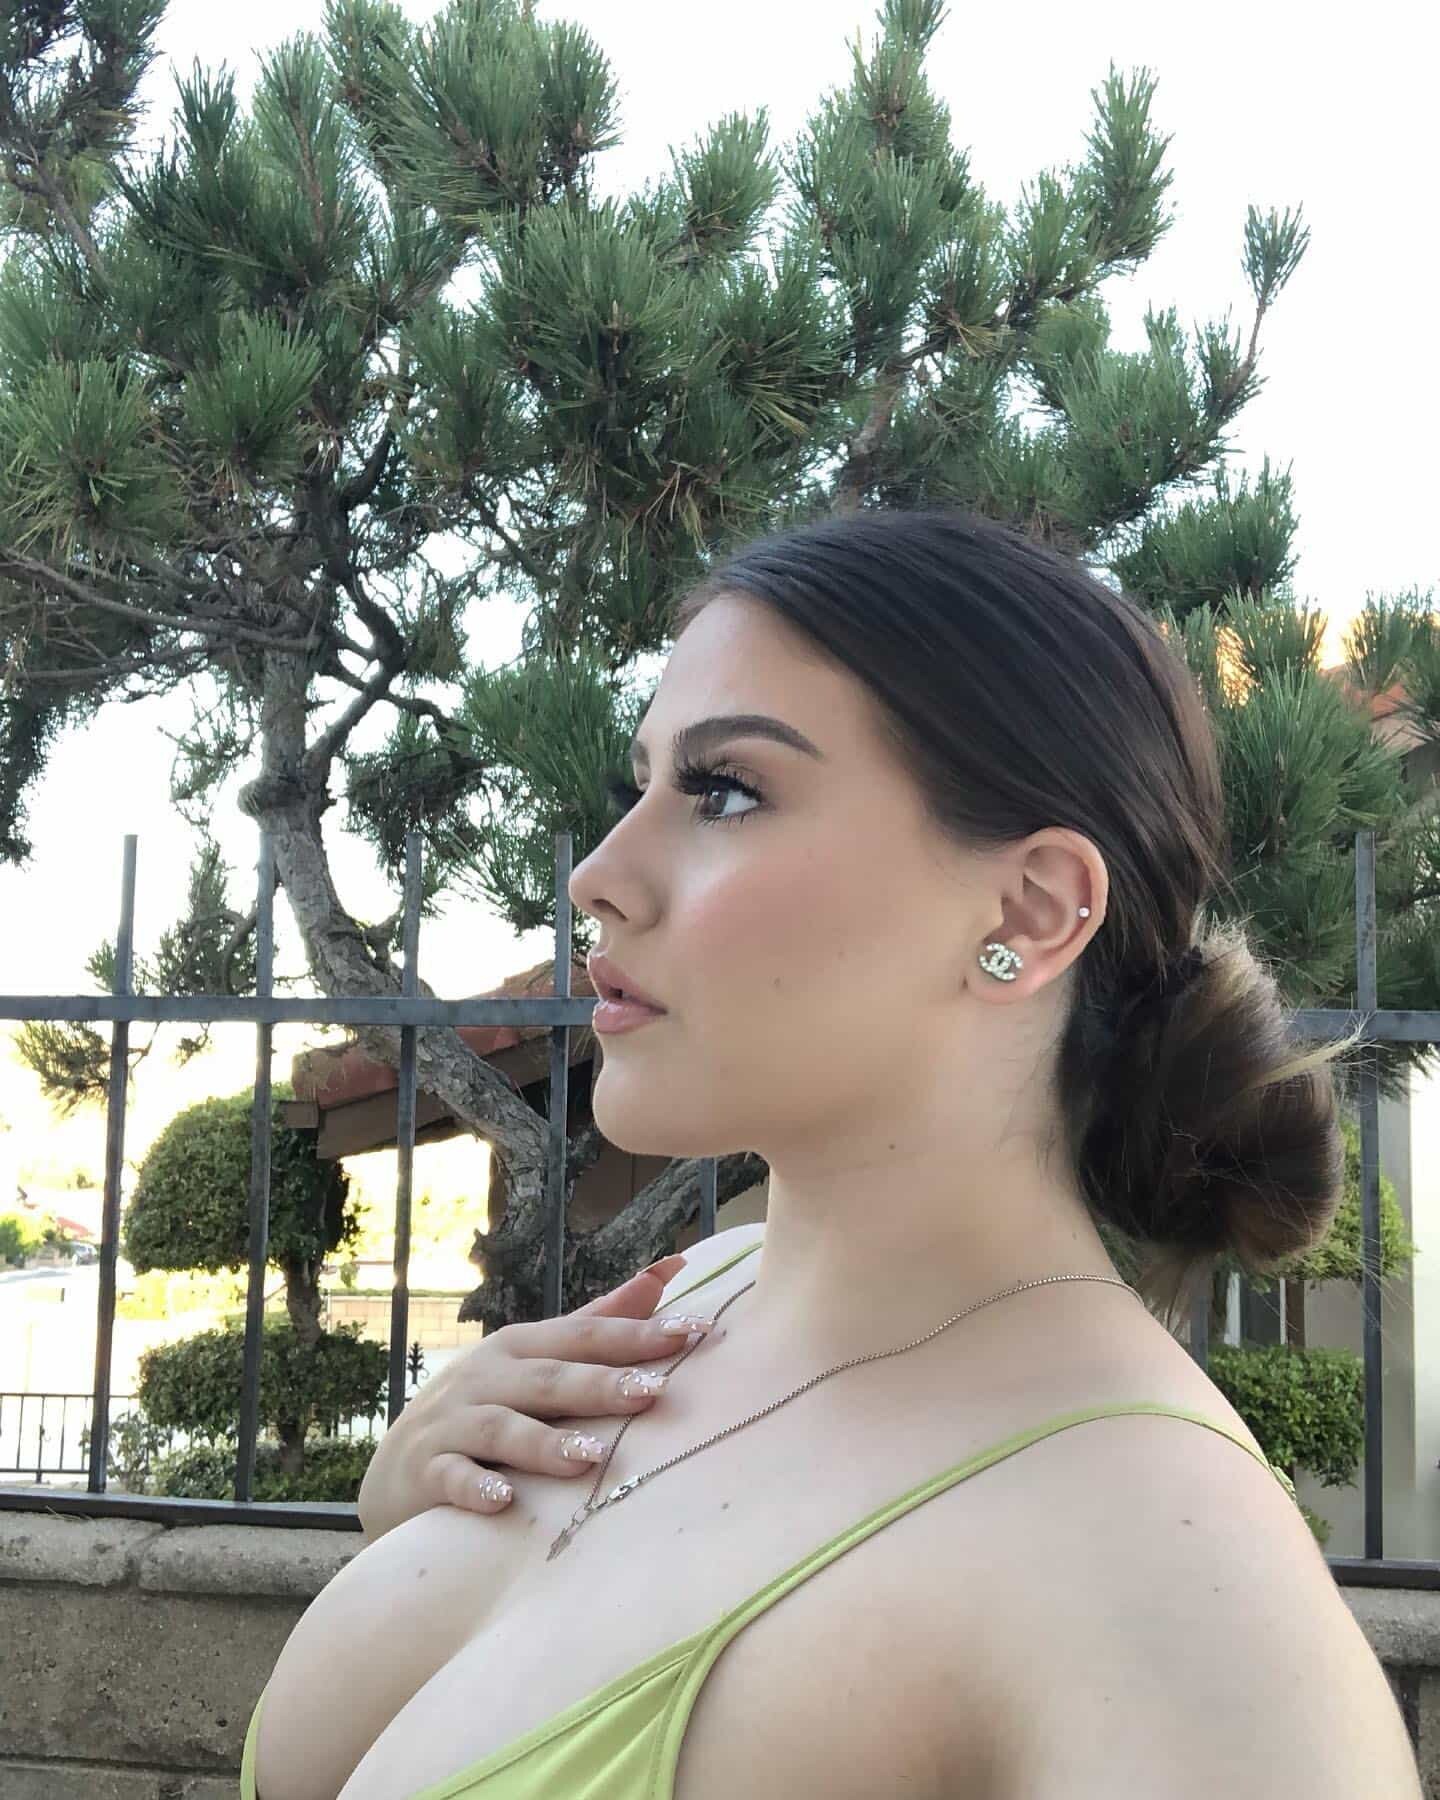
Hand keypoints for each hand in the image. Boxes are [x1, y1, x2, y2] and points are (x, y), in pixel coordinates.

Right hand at [356, 1255, 712, 1540]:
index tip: (698, 1333)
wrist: (399, 1466)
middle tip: (653, 1393)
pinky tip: (503, 1500)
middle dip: (601, 1384)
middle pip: (550, 1379)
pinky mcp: (427, 1472)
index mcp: (522, 1347)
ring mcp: (454, 1423)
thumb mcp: (539, 1358)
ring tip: (591, 1458)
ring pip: (502, 1428)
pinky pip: (452, 1478)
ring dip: (545, 1443)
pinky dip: (475, 1488)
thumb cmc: (489, 1406)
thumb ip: (601, 1319)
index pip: (588, 1335)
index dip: (641, 1333)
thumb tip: (670, 1268)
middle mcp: (487, 1377)